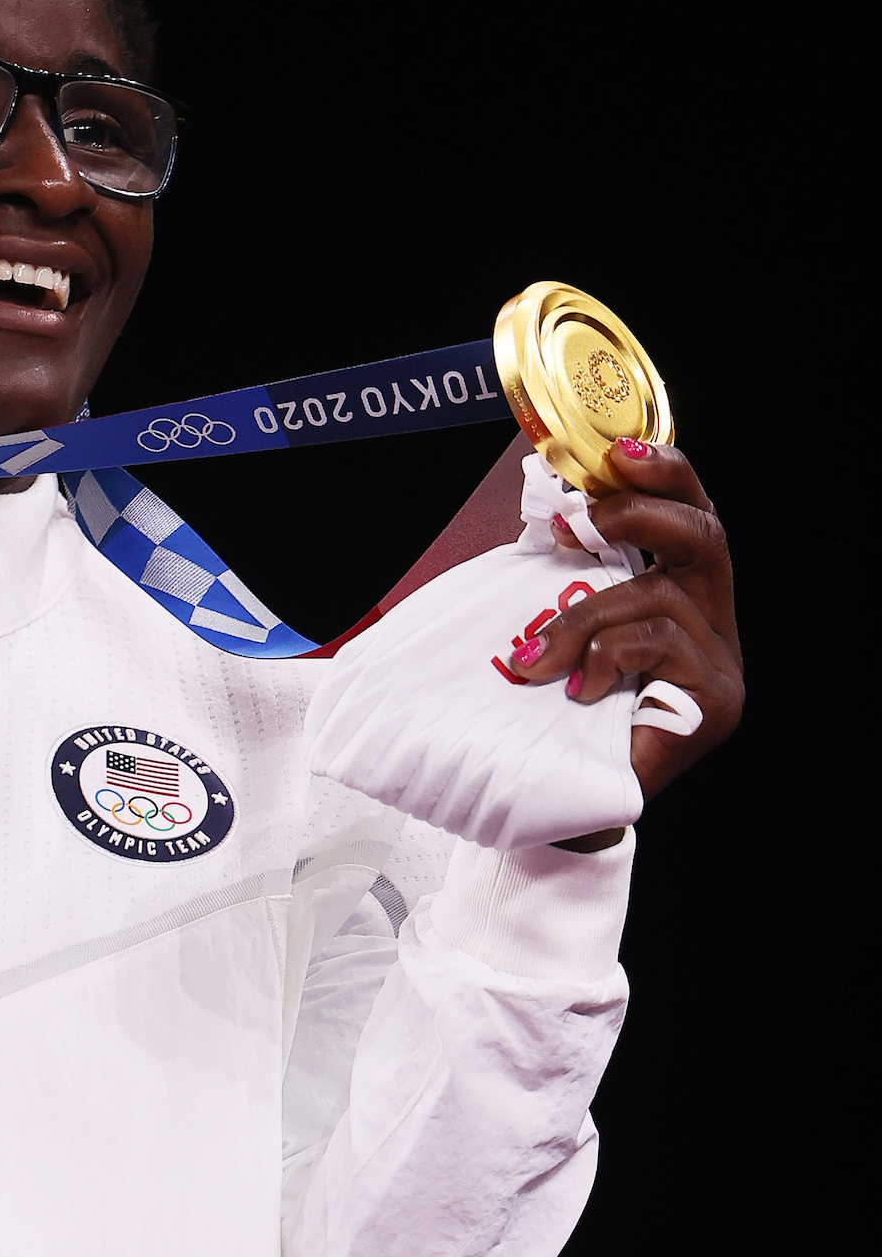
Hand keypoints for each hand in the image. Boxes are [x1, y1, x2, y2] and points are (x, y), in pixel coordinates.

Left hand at [509, 438, 743, 847]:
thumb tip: (538, 502)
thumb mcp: (552, 625)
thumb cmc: (551, 711)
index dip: (663, 474)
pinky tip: (575, 687)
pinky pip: (660, 645)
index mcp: (679, 592)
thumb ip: (560, 573)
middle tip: (581, 520)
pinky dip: (605, 655)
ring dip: (584, 617)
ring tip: (534, 658)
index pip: (690, 514)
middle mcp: (712, 622)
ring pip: (661, 597)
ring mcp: (721, 663)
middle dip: (640, 512)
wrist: (560, 804)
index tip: (615, 452)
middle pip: (706, 536)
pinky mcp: (717, 703)